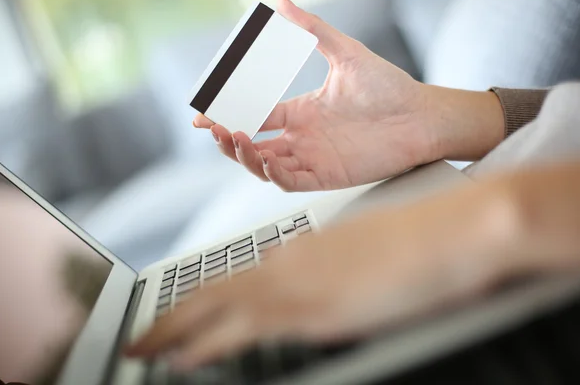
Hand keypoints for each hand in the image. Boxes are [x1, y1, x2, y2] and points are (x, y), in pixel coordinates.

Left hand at [126, 179, 519, 368]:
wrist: (450, 231)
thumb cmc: (414, 240)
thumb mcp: (360, 258)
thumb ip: (327, 277)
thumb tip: (312, 294)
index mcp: (300, 252)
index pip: (233, 280)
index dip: (196, 301)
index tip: (173, 315)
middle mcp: (290, 266)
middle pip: (213, 294)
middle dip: (170, 321)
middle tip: (138, 339)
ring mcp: (300, 287)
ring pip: (219, 311)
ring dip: (176, 333)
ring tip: (145, 349)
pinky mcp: (317, 310)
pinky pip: (246, 329)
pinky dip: (209, 344)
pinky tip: (187, 356)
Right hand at [195, 0, 438, 190]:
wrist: (421, 116)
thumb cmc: (388, 87)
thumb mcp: (344, 52)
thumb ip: (312, 30)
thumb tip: (281, 2)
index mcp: (302, 111)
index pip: (256, 114)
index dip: (228, 113)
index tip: (203, 112)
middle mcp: (303, 137)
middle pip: (253, 144)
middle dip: (228, 137)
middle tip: (213, 127)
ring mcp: (313, 157)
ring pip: (266, 165)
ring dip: (245, 155)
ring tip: (234, 137)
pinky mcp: (328, 175)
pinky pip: (291, 181)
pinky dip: (273, 174)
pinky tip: (263, 158)